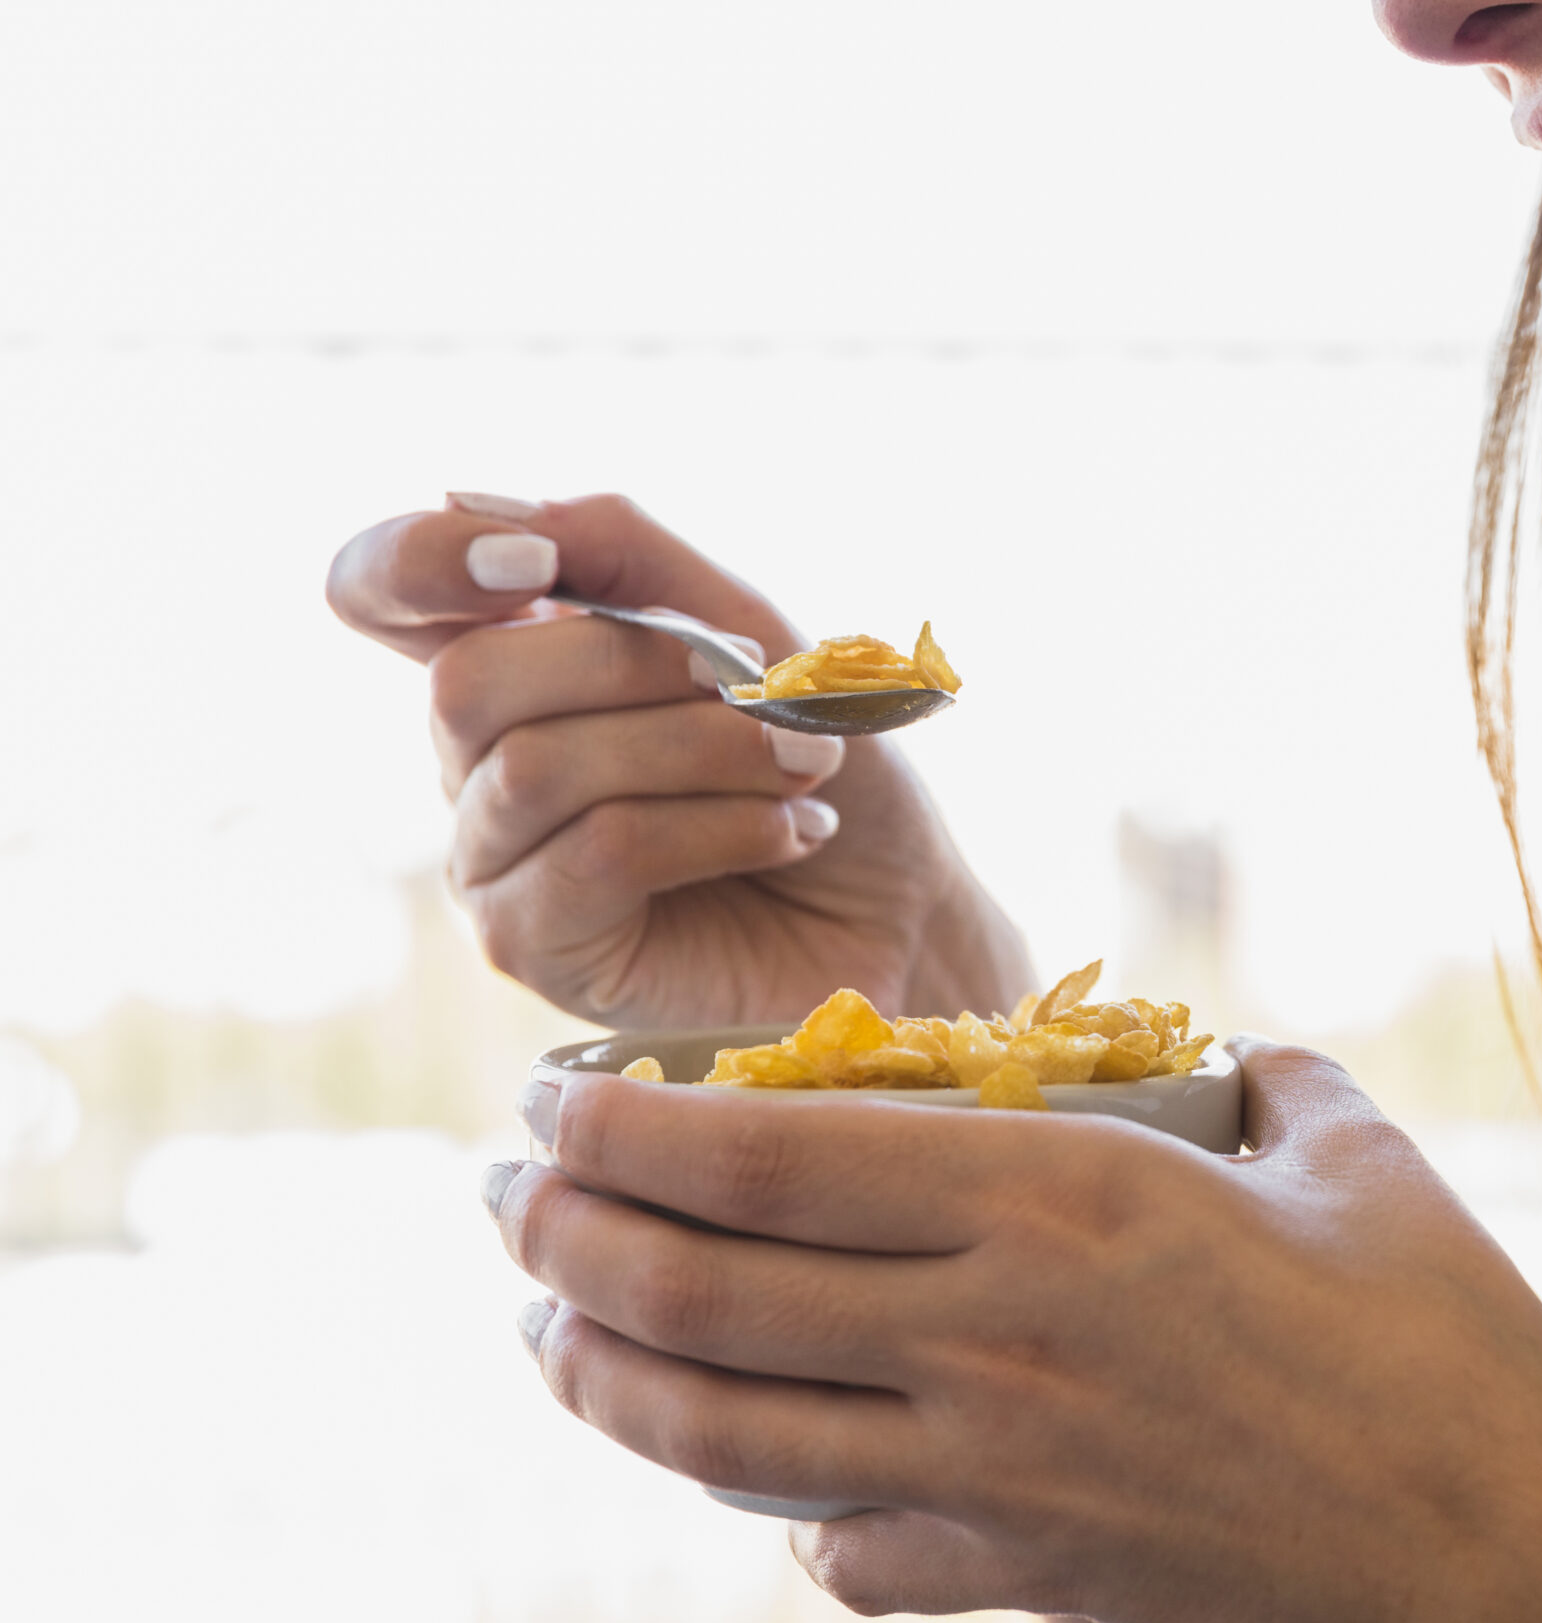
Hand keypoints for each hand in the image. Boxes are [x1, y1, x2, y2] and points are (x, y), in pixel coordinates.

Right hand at [326, 493, 1030, 1027]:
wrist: (908, 906)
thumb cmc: (824, 762)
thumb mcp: (748, 627)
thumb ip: (619, 552)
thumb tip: (473, 501)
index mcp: (511, 660)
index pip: (377, 586)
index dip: (419, 558)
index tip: (537, 563)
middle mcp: (474, 761)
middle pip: (467, 681)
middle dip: (637, 668)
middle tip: (770, 692)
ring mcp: (491, 860)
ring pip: (537, 769)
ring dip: (704, 751)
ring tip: (809, 767)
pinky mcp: (533, 947)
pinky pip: (597, 853)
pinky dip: (717, 827)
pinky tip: (792, 836)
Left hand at [487, 1039, 1541, 1622]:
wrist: (1499, 1549)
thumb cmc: (1444, 1333)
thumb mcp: (1351, 1154)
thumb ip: (1262, 1076)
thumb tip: (1230, 1048)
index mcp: (1062, 1195)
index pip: (774, 1154)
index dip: (629, 1129)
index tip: (551, 1104)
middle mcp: (992, 1333)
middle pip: (706, 1290)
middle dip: (569, 1243)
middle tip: (507, 1208)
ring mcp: (994, 1471)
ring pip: (727, 1434)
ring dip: (611, 1380)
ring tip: (555, 1336)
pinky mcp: (1024, 1573)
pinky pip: (843, 1549)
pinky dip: (778, 1513)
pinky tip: (762, 1483)